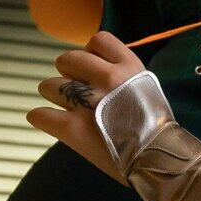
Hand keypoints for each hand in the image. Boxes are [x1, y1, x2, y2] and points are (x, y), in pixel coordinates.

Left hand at [26, 30, 146, 183]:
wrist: (160, 159)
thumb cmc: (155, 128)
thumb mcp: (146, 88)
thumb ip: (123, 75)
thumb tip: (96, 69)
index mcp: (128, 67)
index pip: (98, 40)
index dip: (89, 52)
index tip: (90, 68)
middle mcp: (108, 79)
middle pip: (68, 59)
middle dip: (66, 72)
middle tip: (72, 89)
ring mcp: (89, 103)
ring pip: (49, 85)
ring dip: (52, 94)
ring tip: (63, 106)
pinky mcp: (73, 128)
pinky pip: (41, 115)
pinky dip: (40, 118)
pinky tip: (44, 119)